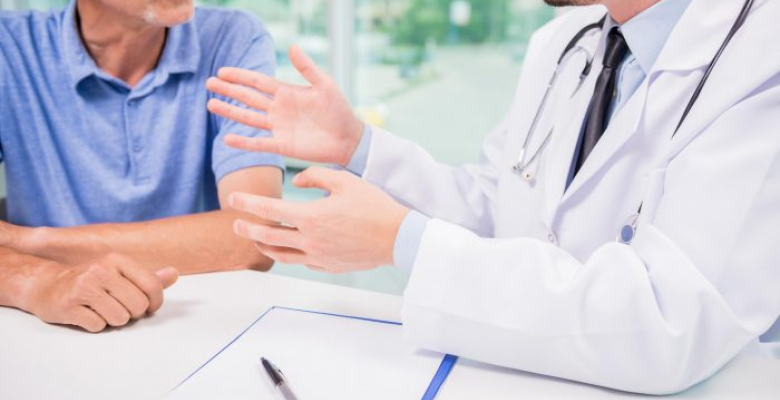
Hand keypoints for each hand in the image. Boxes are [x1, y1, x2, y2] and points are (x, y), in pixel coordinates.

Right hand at [25, 254, 178, 332]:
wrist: (47, 285)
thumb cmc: (91, 280)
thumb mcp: (120, 273)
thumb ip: (148, 277)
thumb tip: (174, 274)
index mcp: (117, 260)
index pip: (152, 286)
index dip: (155, 303)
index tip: (149, 307)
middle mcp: (100, 270)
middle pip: (138, 306)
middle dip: (132, 313)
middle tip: (119, 307)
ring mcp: (83, 288)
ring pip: (120, 318)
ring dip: (114, 320)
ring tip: (102, 309)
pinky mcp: (69, 306)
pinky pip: (99, 326)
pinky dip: (96, 325)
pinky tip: (87, 314)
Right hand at [206, 45, 363, 165]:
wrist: (348, 138)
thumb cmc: (339, 110)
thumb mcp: (324, 85)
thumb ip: (307, 68)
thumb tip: (292, 47)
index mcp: (286, 92)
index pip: (258, 82)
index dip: (240, 76)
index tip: (222, 71)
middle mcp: (278, 109)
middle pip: (248, 98)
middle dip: (229, 90)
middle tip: (209, 82)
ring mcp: (278, 127)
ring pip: (248, 118)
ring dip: (230, 112)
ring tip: (211, 104)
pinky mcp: (282, 145)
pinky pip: (259, 143)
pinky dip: (243, 142)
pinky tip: (226, 138)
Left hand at [228, 167, 408, 272]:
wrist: (396, 237)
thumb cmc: (373, 206)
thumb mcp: (344, 180)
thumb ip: (315, 176)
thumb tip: (296, 182)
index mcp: (311, 217)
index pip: (269, 210)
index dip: (248, 203)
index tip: (234, 199)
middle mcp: (310, 240)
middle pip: (268, 236)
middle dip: (247, 228)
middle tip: (236, 223)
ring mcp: (318, 257)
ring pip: (281, 255)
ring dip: (264, 245)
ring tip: (256, 238)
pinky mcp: (328, 266)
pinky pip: (301, 261)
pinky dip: (290, 254)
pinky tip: (289, 248)